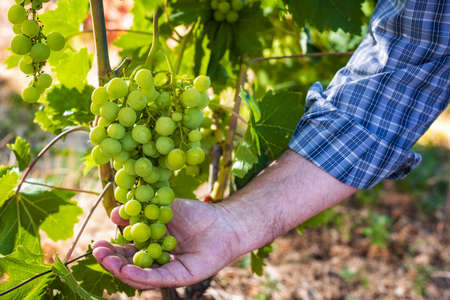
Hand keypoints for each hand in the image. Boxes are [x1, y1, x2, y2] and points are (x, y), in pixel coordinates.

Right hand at [93, 198, 243, 288]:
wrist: (224, 221)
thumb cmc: (196, 215)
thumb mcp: (163, 209)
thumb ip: (140, 211)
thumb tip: (114, 213)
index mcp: (153, 246)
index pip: (127, 252)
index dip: (112, 250)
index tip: (97, 243)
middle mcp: (158, 262)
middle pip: (130, 266)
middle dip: (111, 261)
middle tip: (97, 252)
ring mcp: (169, 271)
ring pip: (141, 276)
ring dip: (121, 269)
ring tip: (106, 260)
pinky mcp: (181, 277)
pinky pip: (159, 278)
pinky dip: (141, 275)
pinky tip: (127, 269)